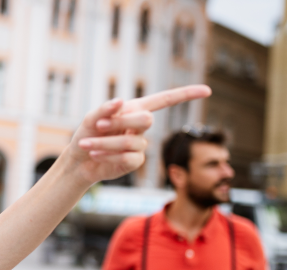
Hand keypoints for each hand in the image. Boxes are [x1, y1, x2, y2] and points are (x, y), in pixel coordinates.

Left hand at [67, 85, 211, 183]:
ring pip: (131, 142)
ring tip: (87, 145)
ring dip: (105, 143)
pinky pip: (128, 158)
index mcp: (135, 109)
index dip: (186, 94)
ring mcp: (140, 145)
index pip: (165, 100)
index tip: (207, 90)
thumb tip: (120, 102)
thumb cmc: (87, 134)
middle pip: (145, 119)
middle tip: (99, 125)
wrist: (79, 159)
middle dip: (120, 122)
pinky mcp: (134, 162)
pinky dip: (108, 155)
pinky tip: (96, 155)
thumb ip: (104, 110)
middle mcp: (140, 126)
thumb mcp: (91, 119)